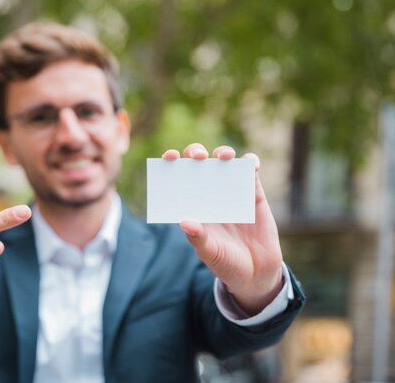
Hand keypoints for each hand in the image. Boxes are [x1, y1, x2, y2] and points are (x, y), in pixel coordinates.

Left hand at [162, 144, 282, 314]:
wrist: (256, 272)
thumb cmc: (225, 262)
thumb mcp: (210, 253)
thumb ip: (199, 239)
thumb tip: (185, 223)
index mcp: (192, 203)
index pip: (177, 178)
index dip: (171, 163)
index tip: (170, 157)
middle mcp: (208, 193)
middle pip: (199, 163)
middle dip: (196, 152)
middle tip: (198, 157)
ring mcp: (231, 190)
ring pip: (224, 161)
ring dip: (223, 153)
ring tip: (224, 157)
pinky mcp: (254, 193)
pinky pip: (251, 171)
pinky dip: (250, 163)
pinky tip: (251, 164)